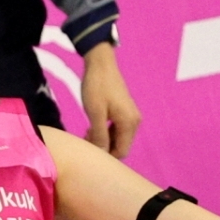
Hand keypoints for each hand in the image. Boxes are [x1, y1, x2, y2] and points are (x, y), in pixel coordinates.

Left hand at [80, 40, 140, 157]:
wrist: (101, 64)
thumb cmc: (96, 86)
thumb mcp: (95, 113)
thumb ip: (99, 135)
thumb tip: (102, 154)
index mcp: (129, 123)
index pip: (121, 152)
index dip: (105, 155)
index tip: (88, 149)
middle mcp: (134, 122)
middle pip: (120, 146)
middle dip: (103, 147)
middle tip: (85, 139)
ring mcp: (131, 116)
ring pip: (118, 139)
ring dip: (103, 140)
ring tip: (87, 132)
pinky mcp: (126, 112)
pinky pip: (117, 130)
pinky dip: (106, 132)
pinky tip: (93, 126)